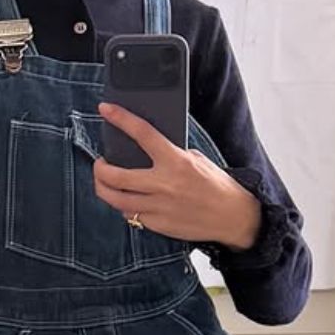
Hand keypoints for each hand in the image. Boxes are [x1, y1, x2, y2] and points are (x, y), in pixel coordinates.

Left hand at [93, 102, 261, 247]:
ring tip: (104, 181)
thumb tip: (144, 150)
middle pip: (115, 176)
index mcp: (176, 161)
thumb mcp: (196, 160)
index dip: (121, 119)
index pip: (142, 134)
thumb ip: (170, 155)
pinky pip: (132, 215)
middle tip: (100, 163)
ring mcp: (160, 207)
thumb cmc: (217, 185)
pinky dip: (125, 206)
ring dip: (103, 188)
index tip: (105, 109)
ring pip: (116, 200)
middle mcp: (164, 184)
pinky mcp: (159, 225)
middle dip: (99, 168)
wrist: (234, 217)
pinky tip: (127, 199)